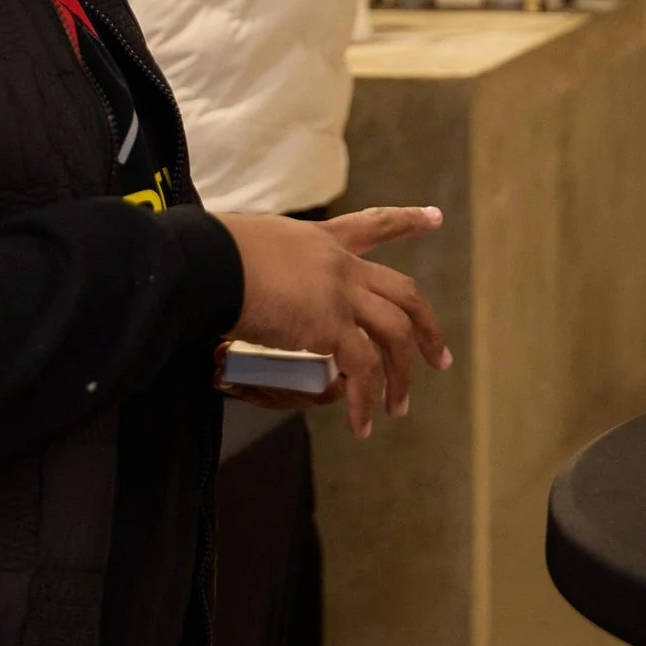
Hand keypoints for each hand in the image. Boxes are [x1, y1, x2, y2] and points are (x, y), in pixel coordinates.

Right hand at [219, 207, 451, 438]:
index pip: (372, 226)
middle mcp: (340, 265)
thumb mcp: (245, 252)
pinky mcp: (330, 325)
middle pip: (402, 292)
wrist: (206, 263)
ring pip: (394, 333)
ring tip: (398, 409)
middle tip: (440, 358)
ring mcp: (340, 293)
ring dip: (401, 376)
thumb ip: (257, 273)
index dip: (406, 222)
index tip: (434, 218)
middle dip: (427, 327)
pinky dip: (364, 400)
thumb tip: (232, 295)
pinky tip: (362, 426)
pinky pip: (362, 368)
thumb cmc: (208, 256)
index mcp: (321, 241)